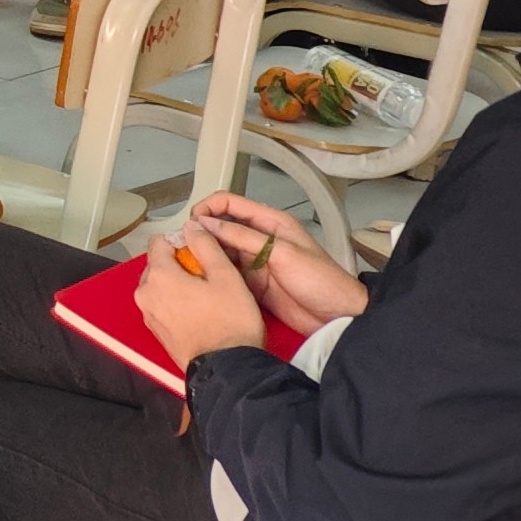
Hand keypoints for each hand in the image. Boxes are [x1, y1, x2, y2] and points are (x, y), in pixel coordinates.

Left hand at [135, 220, 269, 367]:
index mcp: (159, 275)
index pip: (159, 242)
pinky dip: (176, 303)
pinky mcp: (156, 331)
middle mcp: (145, 292)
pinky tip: (199, 313)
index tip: (203, 252)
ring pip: (159, 286)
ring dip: (178, 285)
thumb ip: (206, 246)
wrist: (227, 370)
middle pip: (158, 264)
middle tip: (209, 276)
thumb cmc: (230, 321)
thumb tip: (191, 226)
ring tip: (207, 296)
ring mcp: (148, 314)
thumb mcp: (226, 277)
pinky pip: (162, 306)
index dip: (181, 241)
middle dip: (180, 264)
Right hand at [191, 193, 371, 333]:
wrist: (337, 317)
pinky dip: (212, 269)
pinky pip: (225, 269)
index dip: (209, 207)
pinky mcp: (251, 281)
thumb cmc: (321, 281)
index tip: (192, 222)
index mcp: (270, 223)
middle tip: (183, 242)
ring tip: (186, 258)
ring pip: (220, 247)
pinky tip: (200, 273)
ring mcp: (254, 260)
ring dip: (204, 250)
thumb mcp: (283, 254)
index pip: (231, 203)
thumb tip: (206, 223)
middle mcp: (259, 238)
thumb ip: (244, 237)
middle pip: (221, 224)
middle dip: (201, 229)